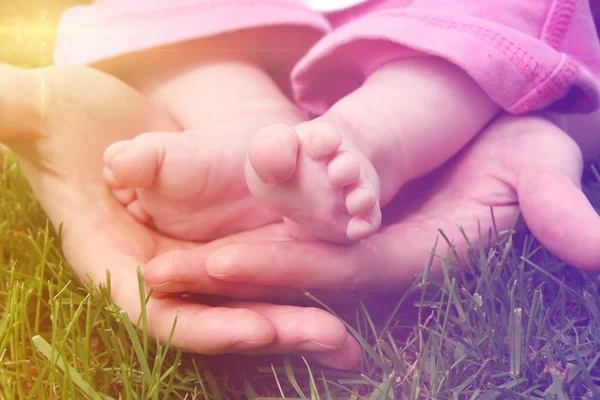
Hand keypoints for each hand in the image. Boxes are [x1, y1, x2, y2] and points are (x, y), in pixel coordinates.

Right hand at [0, 64, 360, 368]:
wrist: (102, 114)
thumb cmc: (65, 113)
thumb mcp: (43, 111)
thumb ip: (16, 114)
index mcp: (112, 261)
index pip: (160, 311)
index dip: (209, 326)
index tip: (261, 331)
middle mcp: (155, 272)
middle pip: (218, 315)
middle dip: (275, 331)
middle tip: (338, 344)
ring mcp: (189, 261)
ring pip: (245, 299)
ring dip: (298, 318)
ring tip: (350, 339)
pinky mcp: (217, 240)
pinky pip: (258, 271)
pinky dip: (294, 285)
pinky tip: (336, 291)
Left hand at [144, 114, 599, 293]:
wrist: (501, 146)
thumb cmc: (521, 160)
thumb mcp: (542, 173)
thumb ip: (558, 211)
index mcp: (413, 254)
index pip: (343, 270)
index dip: (289, 269)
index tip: (226, 265)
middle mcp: (373, 254)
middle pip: (294, 269)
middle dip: (230, 274)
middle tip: (156, 275)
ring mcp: (352, 241)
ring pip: (279, 252)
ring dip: (217, 257)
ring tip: (150, 259)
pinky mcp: (338, 223)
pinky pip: (282, 228)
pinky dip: (236, 230)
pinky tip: (183, 225)